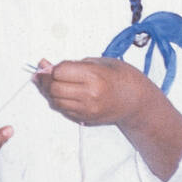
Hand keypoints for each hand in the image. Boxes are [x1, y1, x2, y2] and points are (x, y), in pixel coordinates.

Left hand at [33, 57, 148, 126]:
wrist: (137, 101)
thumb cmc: (122, 77)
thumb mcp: (100, 62)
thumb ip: (72, 64)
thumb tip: (44, 66)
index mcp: (95, 76)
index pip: (60, 72)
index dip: (53, 67)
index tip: (55, 65)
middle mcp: (90, 95)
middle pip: (54, 88)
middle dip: (48, 80)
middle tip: (49, 74)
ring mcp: (87, 110)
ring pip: (55, 102)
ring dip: (51, 92)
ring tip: (57, 84)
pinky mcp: (85, 119)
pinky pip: (63, 110)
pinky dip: (59, 101)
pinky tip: (66, 94)